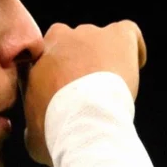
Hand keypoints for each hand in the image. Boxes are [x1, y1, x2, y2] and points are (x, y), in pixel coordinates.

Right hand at [22, 20, 146, 166]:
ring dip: (104, 58)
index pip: (46, 58)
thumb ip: (32, 125)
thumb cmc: (54, 130)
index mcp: (37, 58)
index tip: (64, 95)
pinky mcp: (118, 36)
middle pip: (71, 45)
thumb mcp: (32, 134)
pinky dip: (133, 48)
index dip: (56, 76)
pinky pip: (128, 32)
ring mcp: (90, 33)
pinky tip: (134, 66)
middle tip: (88, 90)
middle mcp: (60, 38)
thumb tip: (35, 131)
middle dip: (79, 63)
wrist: (83, 123)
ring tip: (112, 85)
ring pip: (98, 40)